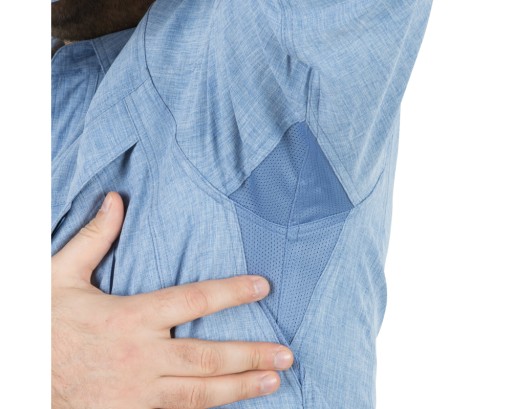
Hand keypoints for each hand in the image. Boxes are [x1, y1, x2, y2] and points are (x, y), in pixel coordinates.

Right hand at [52, 192, 292, 408]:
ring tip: (274, 382)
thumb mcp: (60, 276)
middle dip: (251, 354)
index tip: (263, 287)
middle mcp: (140, 357)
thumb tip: (114, 199)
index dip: (232, 292)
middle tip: (286, 355)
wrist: (17, 376)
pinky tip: (231, 405)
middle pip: (208, 356)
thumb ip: (93, 239)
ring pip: (199, 392)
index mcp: (130, 317)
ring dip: (240, 387)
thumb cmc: (40, 325)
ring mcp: (137, 393)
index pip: (193, 300)